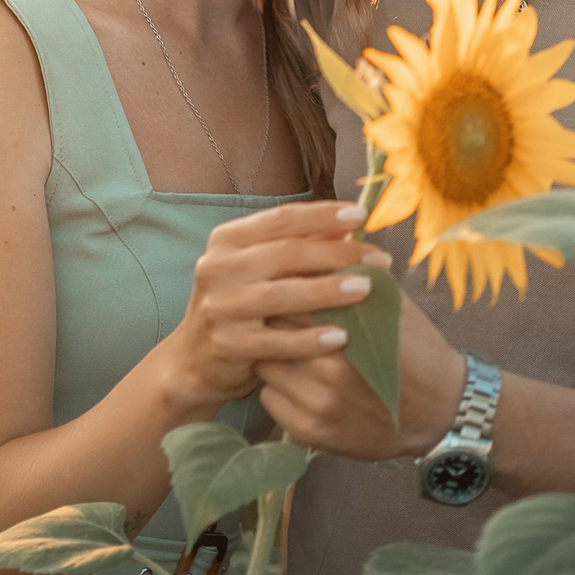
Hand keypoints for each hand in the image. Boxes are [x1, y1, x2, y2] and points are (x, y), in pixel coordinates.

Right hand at [165, 201, 392, 410]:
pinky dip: (311, 339)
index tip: (362, 215)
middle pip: (286, 253)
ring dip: (329, 292)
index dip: (323, 215)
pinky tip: (342, 336)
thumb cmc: (242, 305)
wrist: (196, 359)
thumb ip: (296, 248)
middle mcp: (218, 268)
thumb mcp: (259, 270)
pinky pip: (277, 341)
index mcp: (227, 240)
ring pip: (282, 295)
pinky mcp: (227, 344)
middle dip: (337, 254)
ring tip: (366, 291)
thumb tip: (351, 229)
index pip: (281, 219)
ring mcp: (220, 307)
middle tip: (378, 260)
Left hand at [255, 278, 467, 461]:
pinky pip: (270, 400)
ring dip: (273, 354)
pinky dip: (279, 387)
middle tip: (281, 315)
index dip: (288, 288)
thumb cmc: (418, 350)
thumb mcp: (394, 305)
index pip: (294, 298)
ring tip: (290, 347)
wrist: (442, 411)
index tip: (287, 285)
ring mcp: (319, 405)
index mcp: (351, 331)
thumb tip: (320, 240)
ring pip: (265, 367)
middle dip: (275, 320)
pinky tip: (298, 380)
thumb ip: (355, 275)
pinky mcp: (312, 432)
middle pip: (273, 332)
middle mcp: (331, 370)